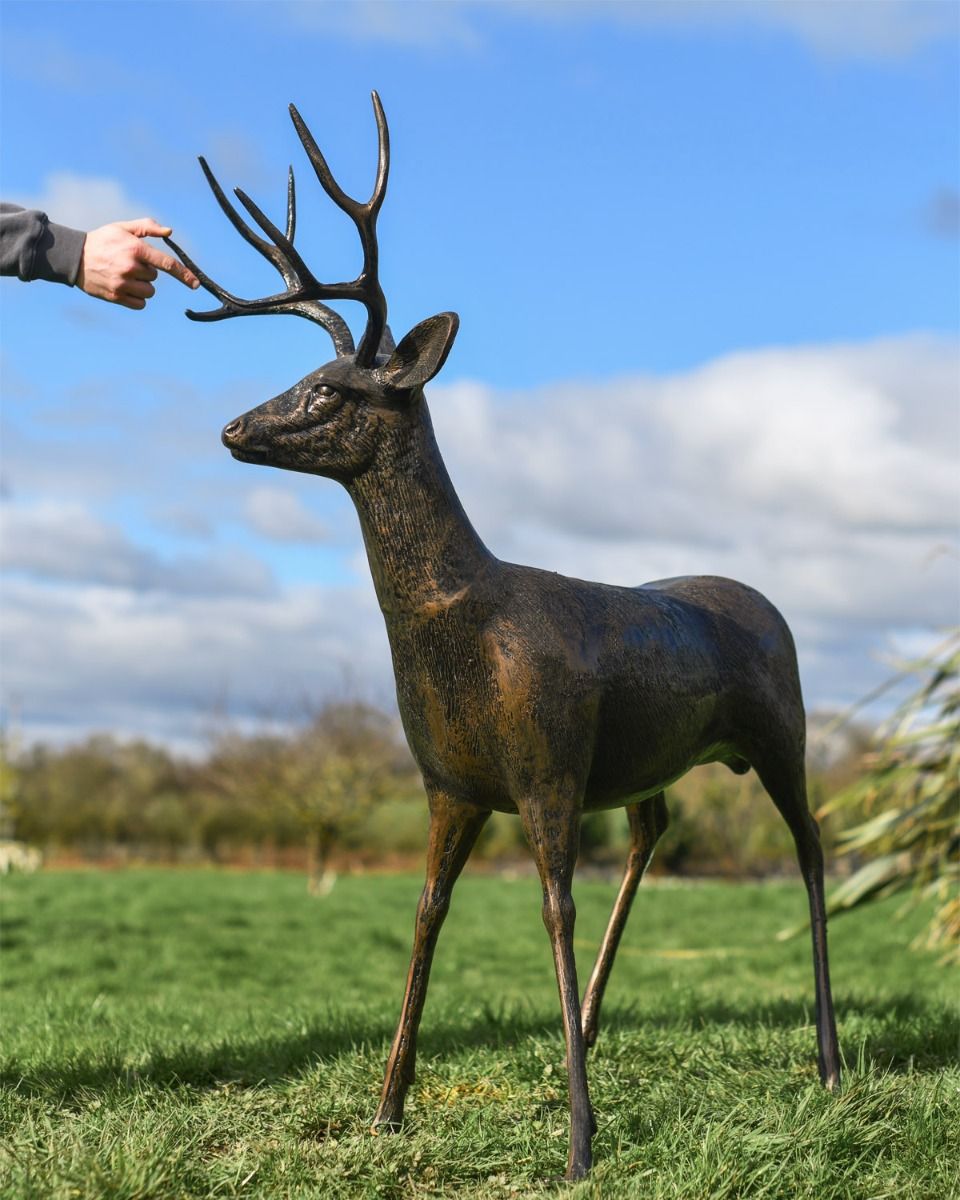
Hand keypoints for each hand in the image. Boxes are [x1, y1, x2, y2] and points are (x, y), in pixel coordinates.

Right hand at [76, 218, 198, 309]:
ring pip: (149, 292)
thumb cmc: (103, 240)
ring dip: (142, 286)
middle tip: (127, 263)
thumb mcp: (122, 228)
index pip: (166, 264)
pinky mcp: (115, 297)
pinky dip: (137, 299)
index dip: (184, 275)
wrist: (74, 257)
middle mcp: (130, 267)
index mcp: (134, 249)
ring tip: (124, 275)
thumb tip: (169, 232)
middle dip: (146, 271)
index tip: (196, 284)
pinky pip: (140, 304)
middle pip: (155, 278)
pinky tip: (123, 288)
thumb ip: (147, 227)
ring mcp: (122, 284)